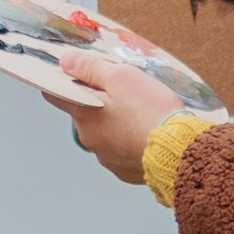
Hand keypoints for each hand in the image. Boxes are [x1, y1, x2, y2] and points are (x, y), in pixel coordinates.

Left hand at [45, 48, 184, 184]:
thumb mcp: (122, 77)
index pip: (55, 95)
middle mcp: (89, 139)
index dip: (63, 82)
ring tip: (144, 117)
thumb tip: (66, 62)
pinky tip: (148, 135)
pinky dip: (131, 142)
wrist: (178, 150)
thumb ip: (91, 68)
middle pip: (85, 114)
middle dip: (100, 103)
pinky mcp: (124, 171)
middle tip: (128, 95)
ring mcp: (106, 157)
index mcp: (83, 114)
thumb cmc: (150, 111)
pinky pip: (122, 151)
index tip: (74, 75)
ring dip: (117, 124)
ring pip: (105, 133)